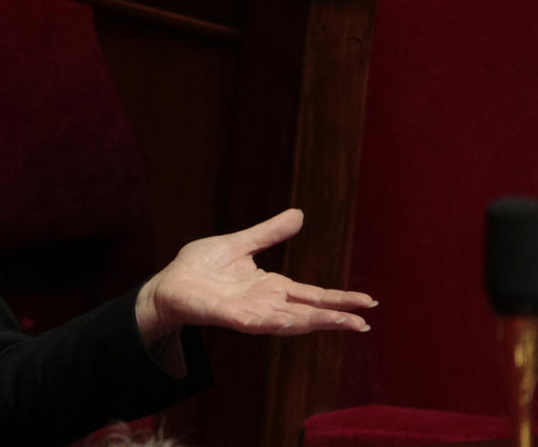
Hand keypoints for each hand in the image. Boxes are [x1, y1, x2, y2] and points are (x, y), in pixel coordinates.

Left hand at [134, 209, 375, 342]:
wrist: (169, 281)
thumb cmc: (200, 266)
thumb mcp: (241, 243)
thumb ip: (269, 233)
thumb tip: (299, 214)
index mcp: (271, 286)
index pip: (313, 295)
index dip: (339, 298)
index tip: (368, 301)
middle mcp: (267, 303)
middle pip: (309, 312)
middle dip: (337, 317)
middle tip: (366, 322)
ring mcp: (251, 312)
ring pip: (291, 321)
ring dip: (317, 322)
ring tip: (346, 323)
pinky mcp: (232, 317)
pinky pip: (260, 321)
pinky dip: (279, 322)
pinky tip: (296, 321)